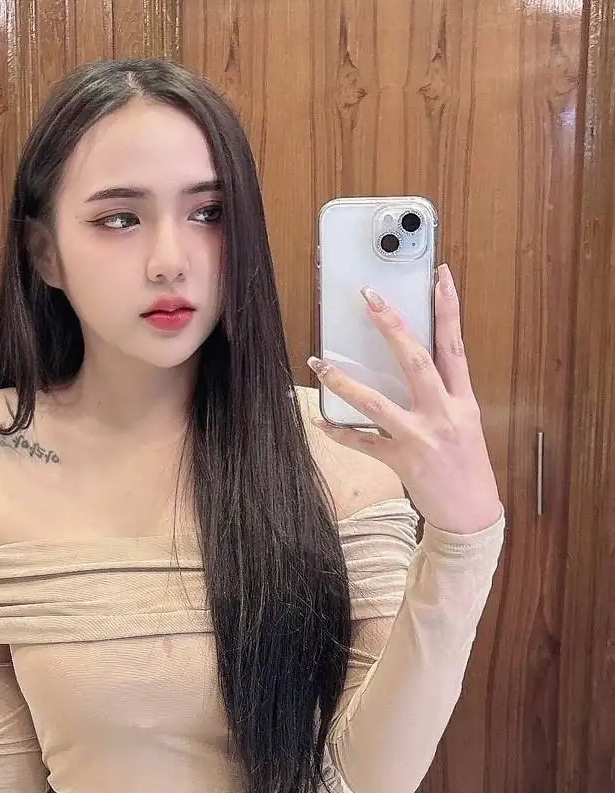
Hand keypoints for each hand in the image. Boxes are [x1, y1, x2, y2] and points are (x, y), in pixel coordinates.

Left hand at [308, 264, 501, 534]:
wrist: (471, 516)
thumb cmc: (468, 468)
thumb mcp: (465, 424)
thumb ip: (444, 395)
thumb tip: (414, 366)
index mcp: (464, 402)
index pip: (455, 346)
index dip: (449, 309)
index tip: (440, 276)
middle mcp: (443, 415)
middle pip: (415, 362)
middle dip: (392, 327)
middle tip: (370, 298)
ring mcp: (420, 438)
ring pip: (377, 402)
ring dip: (344, 382)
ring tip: (320, 363)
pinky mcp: (401, 461)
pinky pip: (363, 443)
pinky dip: (341, 433)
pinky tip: (320, 423)